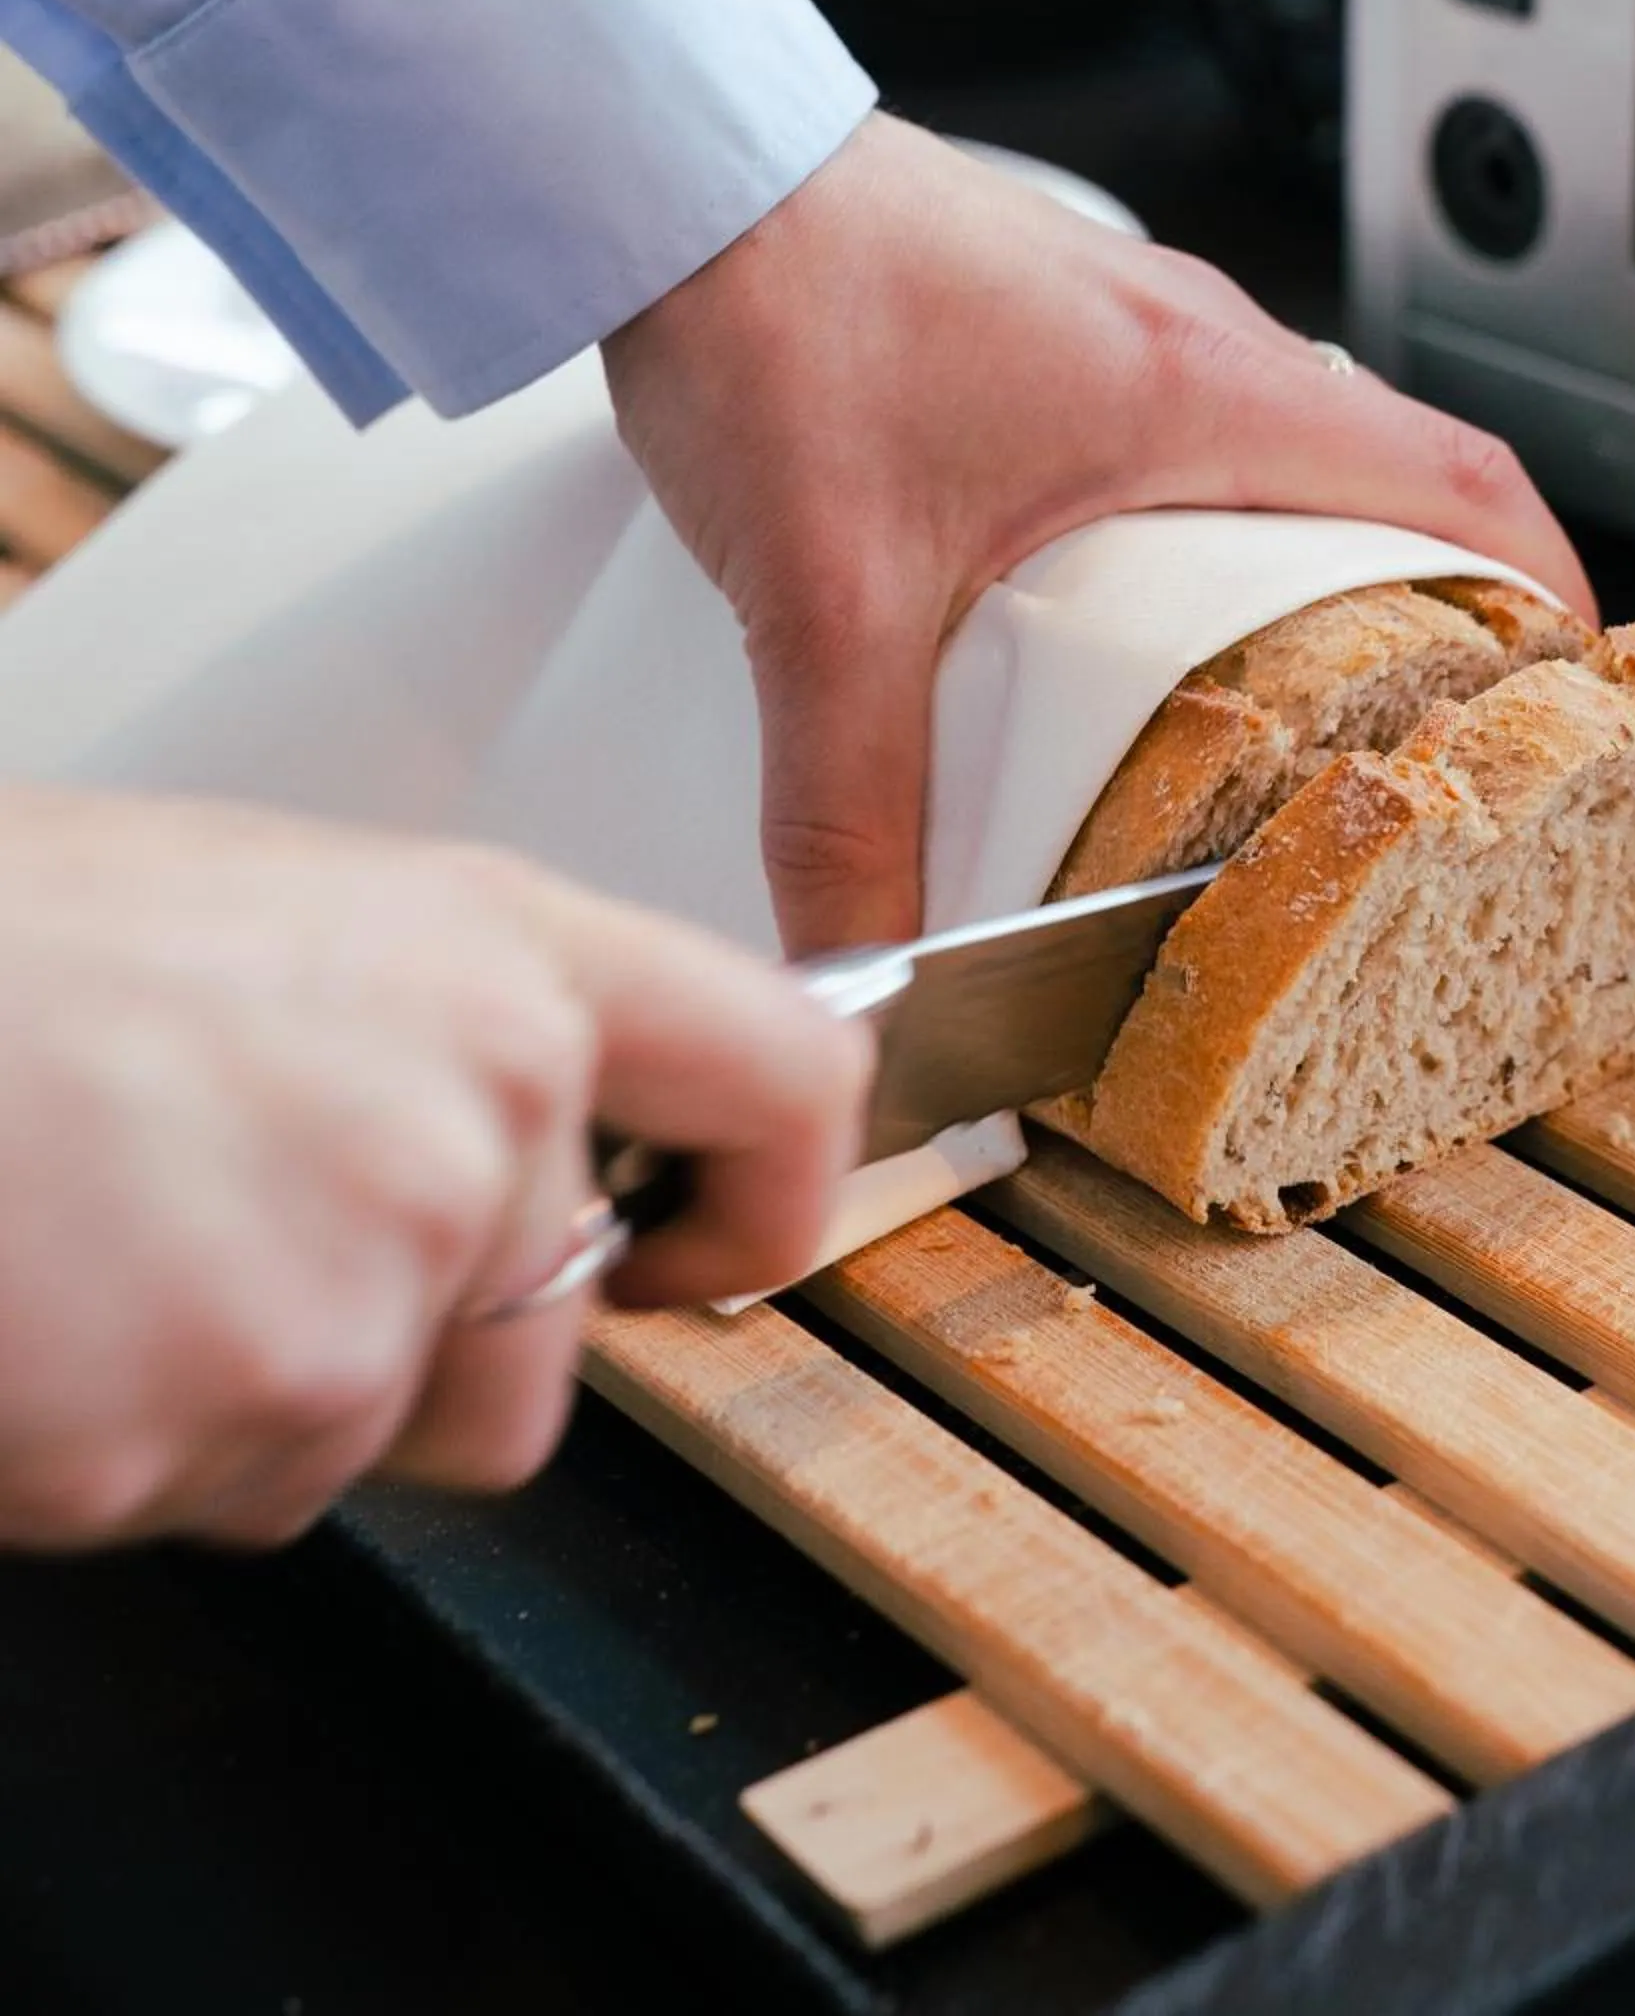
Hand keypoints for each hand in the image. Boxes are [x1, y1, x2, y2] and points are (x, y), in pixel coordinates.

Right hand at [0, 788, 864, 1551]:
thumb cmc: (9, 945)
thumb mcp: (282, 913)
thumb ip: (450, 1027)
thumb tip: (522, 1134)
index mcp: (500, 959)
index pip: (785, 1077)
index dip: (770, 1195)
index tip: (709, 1244)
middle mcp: (474, 1118)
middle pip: (536, 1341)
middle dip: (407, 1338)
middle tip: (224, 1223)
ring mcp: (359, 1284)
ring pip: (367, 1437)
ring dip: (249, 1391)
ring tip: (106, 1241)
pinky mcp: (227, 1418)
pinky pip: (216, 1494)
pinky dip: (125, 1446)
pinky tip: (49, 1312)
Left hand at [605, 112, 1593, 954]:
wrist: (665, 163)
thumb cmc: (775, 314)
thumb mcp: (825, 602)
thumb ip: (844, 805)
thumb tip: (865, 968)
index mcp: (1212, 395)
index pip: (1468, 480)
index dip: (1550, 592)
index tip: (1572, 694)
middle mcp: (1197, 341)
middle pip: (1398, 471)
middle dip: (1438, 600)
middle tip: (1421, 732)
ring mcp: (1125, 319)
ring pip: (1290, 445)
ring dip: (1316, 555)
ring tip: (1283, 693)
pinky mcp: (1045, 319)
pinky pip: (1190, 426)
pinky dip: (1211, 517)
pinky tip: (1123, 600)